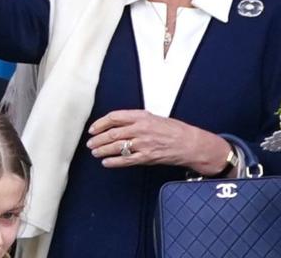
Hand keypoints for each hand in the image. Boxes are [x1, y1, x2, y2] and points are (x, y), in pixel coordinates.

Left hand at [85, 109, 231, 174]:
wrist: (190, 143)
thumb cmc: (173, 130)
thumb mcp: (153, 118)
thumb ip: (135, 120)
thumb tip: (116, 123)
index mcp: (141, 116)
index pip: (114, 117)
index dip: (100, 123)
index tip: (93, 129)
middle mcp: (141, 129)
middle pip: (113, 133)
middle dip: (98, 139)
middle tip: (90, 143)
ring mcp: (143, 144)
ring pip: (117, 147)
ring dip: (103, 150)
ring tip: (95, 152)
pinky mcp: (147, 157)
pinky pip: (126, 160)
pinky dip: (114, 162)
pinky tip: (106, 162)